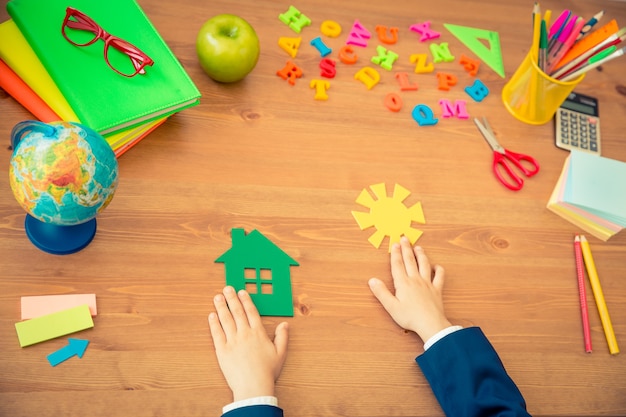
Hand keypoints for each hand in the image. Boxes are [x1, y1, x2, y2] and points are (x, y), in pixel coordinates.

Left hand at [208, 286, 288, 401]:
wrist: (253, 386)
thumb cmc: (267, 372)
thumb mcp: (280, 353)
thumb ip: (282, 337)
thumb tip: (285, 324)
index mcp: (258, 333)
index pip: (251, 312)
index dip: (246, 301)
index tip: (241, 292)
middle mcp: (244, 334)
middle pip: (237, 312)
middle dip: (231, 299)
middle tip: (226, 289)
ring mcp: (232, 341)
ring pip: (225, 320)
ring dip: (221, 307)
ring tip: (217, 297)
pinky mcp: (222, 350)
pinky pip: (217, 333)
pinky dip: (213, 323)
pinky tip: (211, 315)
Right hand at [369, 237, 451, 342]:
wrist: (430, 324)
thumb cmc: (410, 317)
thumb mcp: (391, 306)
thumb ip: (381, 292)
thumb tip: (372, 280)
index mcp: (403, 283)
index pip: (398, 265)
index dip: (395, 253)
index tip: (394, 244)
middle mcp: (415, 280)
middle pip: (410, 261)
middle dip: (406, 249)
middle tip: (405, 238)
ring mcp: (427, 284)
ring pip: (424, 265)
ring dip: (421, 255)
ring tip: (418, 247)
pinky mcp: (437, 290)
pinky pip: (439, 277)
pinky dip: (439, 270)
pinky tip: (437, 266)